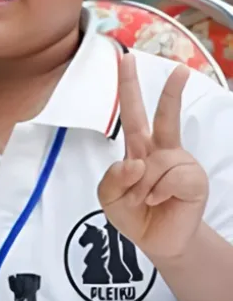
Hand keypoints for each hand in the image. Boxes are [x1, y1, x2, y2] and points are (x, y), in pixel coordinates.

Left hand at [98, 54, 208, 260]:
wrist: (156, 242)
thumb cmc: (132, 213)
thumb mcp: (108, 196)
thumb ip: (112, 178)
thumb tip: (136, 162)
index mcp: (138, 148)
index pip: (132, 112)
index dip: (127, 86)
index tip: (127, 59)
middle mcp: (160, 150)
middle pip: (165, 116)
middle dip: (172, 92)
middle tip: (180, 70)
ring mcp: (179, 163)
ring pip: (157, 161)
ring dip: (143, 186)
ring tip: (146, 200)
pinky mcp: (193, 179)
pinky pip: (172, 177)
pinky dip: (159, 192)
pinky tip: (160, 201)